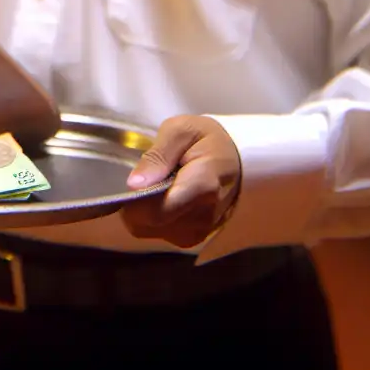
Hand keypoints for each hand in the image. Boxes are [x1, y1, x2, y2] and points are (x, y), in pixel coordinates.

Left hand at [120, 115, 241, 247]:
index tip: (134, 181)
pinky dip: (154, 217)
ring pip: (148, 230)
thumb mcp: (181, 130)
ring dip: (144, 209)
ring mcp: (200, 232)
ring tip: (161, 186)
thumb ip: (157, 155)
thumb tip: (135, 184)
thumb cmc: (207, 140)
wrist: (236, 161)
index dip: (133, 201)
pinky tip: (166, 198)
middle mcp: (203, 217)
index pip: (156, 212)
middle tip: (148, 178)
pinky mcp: (194, 239)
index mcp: (203, 186)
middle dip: (136, 202)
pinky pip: (157, 233)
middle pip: (147, 223)